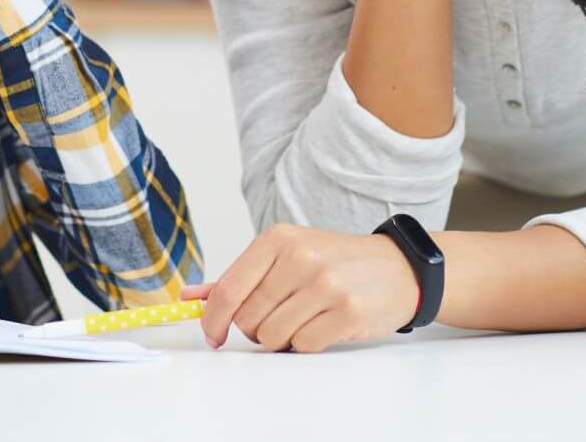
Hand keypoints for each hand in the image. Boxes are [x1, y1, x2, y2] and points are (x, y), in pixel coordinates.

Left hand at [183, 224, 420, 353]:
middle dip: (255, 328)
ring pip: (272, 336)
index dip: (213, 320)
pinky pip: (303, 346)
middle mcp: (301, 258)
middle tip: (277, 318)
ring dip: (281, 338)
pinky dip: (306, 344)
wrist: (397, 267)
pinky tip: (323, 325)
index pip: (228, 289)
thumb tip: (188, 297)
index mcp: (278, 239)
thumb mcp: (287, 254)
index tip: (213, 335)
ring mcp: (326, 285)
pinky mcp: (348, 312)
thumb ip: (238, 277)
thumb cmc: (335, 262)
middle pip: (248, 318)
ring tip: (302, 320)